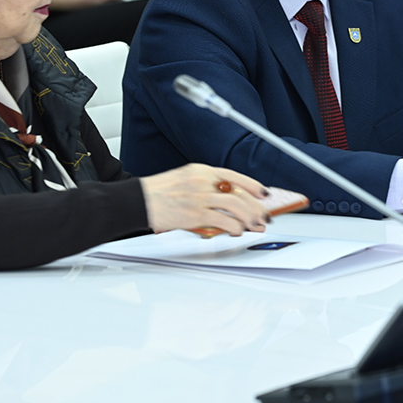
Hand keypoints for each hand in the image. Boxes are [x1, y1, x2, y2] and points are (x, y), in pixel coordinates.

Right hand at [141, 164, 269, 235]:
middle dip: (256, 207)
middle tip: (264, 216)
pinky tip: (237, 231)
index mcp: (201, 170)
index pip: (234, 176)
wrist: (138, 201)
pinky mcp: (195, 214)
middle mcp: (203, 181)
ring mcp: (200, 197)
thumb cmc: (158, 193)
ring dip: (249, 218)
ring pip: (235, 206)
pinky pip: (223, 221)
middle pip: (239, 193)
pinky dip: (234, 227)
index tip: (264, 193)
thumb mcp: (184, 180)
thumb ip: (205, 186)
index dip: (253, 185)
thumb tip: (226, 199)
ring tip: (254, 226)